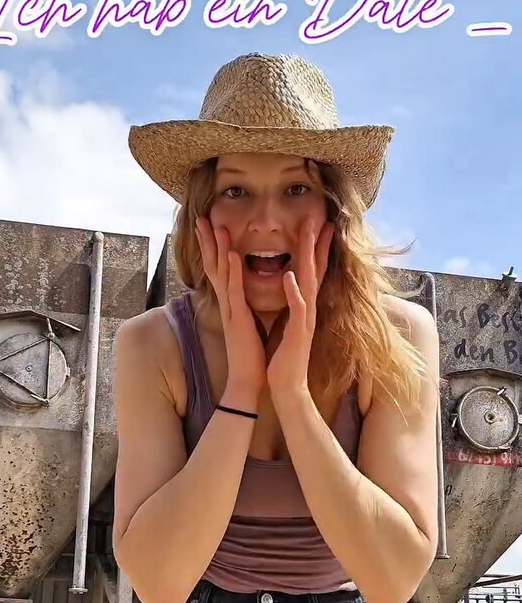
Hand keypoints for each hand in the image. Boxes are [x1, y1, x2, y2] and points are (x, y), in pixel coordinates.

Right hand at [195, 217, 266, 397]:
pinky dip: (232, 272)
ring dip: (218, 249)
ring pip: (221, 274)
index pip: (219, 270)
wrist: (248, 381)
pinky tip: (231, 254)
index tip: (210, 227)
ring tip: (214, 225)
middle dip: (207, 242)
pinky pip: (234, 291)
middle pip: (213, 266)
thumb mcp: (248, 323)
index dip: (214, 249)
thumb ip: (244, 306)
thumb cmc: (250, 354)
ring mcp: (230, 311)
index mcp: (231, 303)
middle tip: (201, 217)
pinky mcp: (238, 319)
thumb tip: (244, 294)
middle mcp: (227, 304)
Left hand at [266, 217, 334, 394]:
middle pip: (315, 269)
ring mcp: (305, 319)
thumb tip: (288, 284)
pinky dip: (294, 291)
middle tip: (320, 216)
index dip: (314, 246)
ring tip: (309, 233)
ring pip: (309, 281)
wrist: (286, 386)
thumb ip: (290, 303)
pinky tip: (291, 274)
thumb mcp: (286, 322)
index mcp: (302, 305)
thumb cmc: (284, 356)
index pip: (311, 270)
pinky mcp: (298, 332)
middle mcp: (308, 308)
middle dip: (317, 242)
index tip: (316, 222)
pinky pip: (297, 308)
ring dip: (309, 256)